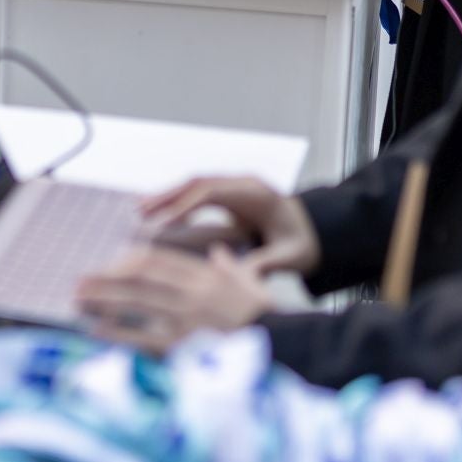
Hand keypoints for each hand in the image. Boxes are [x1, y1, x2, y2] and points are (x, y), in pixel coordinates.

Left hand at [76, 244, 274, 353]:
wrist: (285, 346)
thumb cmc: (268, 318)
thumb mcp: (251, 283)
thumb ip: (231, 266)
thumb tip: (218, 251)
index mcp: (206, 275)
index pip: (160, 260)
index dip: (130, 261)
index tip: (110, 265)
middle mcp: (192, 292)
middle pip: (139, 278)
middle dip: (107, 279)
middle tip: (80, 281)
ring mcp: (187, 317)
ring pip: (136, 302)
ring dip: (104, 299)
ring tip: (79, 299)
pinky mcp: (185, 344)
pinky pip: (143, 335)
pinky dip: (118, 332)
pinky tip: (97, 329)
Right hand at [140, 175, 320, 276]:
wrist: (320, 231)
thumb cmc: (306, 243)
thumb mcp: (291, 257)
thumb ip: (266, 264)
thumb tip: (239, 278)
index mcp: (257, 194)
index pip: (213, 192)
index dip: (185, 206)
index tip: (164, 222)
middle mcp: (244, 184)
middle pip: (198, 183)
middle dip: (168, 196)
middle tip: (142, 211)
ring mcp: (237, 187)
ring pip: (195, 185)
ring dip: (169, 196)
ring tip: (142, 210)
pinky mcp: (232, 196)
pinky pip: (199, 194)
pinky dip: (179, 201)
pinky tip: (161, 213)